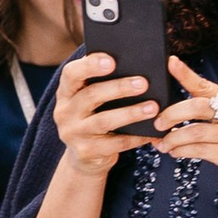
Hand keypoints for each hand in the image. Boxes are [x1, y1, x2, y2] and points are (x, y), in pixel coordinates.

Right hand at [52, 49, 154, 181]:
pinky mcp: (86, 152)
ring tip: (153, 107)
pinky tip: (152, 131)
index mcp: (65, 92)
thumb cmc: (93, 117)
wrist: (84, 156)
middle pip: (91, 95)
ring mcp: (73, 133)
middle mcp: (64, 112)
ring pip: (104, 121)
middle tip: (143, 83)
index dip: (89, 66)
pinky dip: (136, 137)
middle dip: (119, 88)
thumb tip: (133, 65)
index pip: (71, 74)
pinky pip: (116, 143)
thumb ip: (100, 83)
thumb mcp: (89, 100)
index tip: (111, 61)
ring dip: (131, 113)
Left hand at [152, 58, 217, 201]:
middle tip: (157, 123)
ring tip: (163, 144)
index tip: (170, 62)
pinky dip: (182, 151)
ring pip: (195, 132)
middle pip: (196, 107)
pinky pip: (200, 151)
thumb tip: (173, 112)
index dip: (185, 74)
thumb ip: (213, 113)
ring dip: (173, 139)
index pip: (205, 85)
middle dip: (170, 114)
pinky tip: (175, 152)